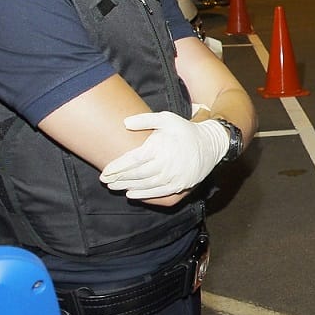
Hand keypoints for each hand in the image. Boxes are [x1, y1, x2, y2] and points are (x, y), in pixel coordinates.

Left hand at [100, 111, 229, 198]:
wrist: (210, 144)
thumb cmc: (185, 130)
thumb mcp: (167, 119)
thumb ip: (145, 119)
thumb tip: (125, 123)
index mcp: (159, 148)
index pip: (132, 160)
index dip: (116, 167)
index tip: (104, 171)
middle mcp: (166, 164)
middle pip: (136, 174)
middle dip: (119, 178)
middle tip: (105, 181)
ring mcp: (173, 176)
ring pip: (145, 185)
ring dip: (128, 187)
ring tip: (115, 187)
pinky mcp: (180, 185)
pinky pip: (158, 192)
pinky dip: (143, 194)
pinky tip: (131, 194)